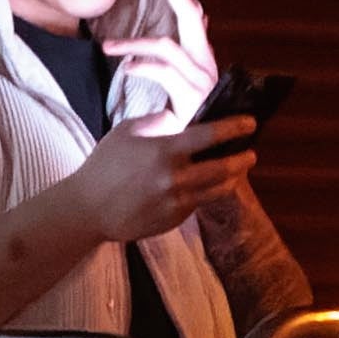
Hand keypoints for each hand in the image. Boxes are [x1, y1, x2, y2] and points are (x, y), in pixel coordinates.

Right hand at [30, 114, 267, 257]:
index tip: (251, 123)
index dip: (235, 127)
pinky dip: (206, 193)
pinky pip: (198, 203)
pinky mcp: (174, 220)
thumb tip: (181, 117)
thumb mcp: (127, 132)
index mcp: (164, 151)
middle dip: (243, 159)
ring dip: (232, 178)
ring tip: (237, 170)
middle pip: (224, 168)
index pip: (210, 136)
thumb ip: (158, 121)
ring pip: (218, 190)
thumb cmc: (104, 165)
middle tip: (251, 153)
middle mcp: (175, 178)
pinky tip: (208, 185)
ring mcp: (176, 202)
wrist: (87, 209)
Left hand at [101, 0, 218, 136]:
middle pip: (191, 19)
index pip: (194, 15)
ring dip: (136, 43)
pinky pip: (164, 73)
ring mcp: (201, 82)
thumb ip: (177, 61)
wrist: (204, 157)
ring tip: (108, 47)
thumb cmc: (187, 120)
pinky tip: (129, 68)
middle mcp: (206, 65)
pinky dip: (143, 67)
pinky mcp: (191, 100)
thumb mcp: (181, 87)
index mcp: (202, 58)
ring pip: (167, 47)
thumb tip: (177, 33)